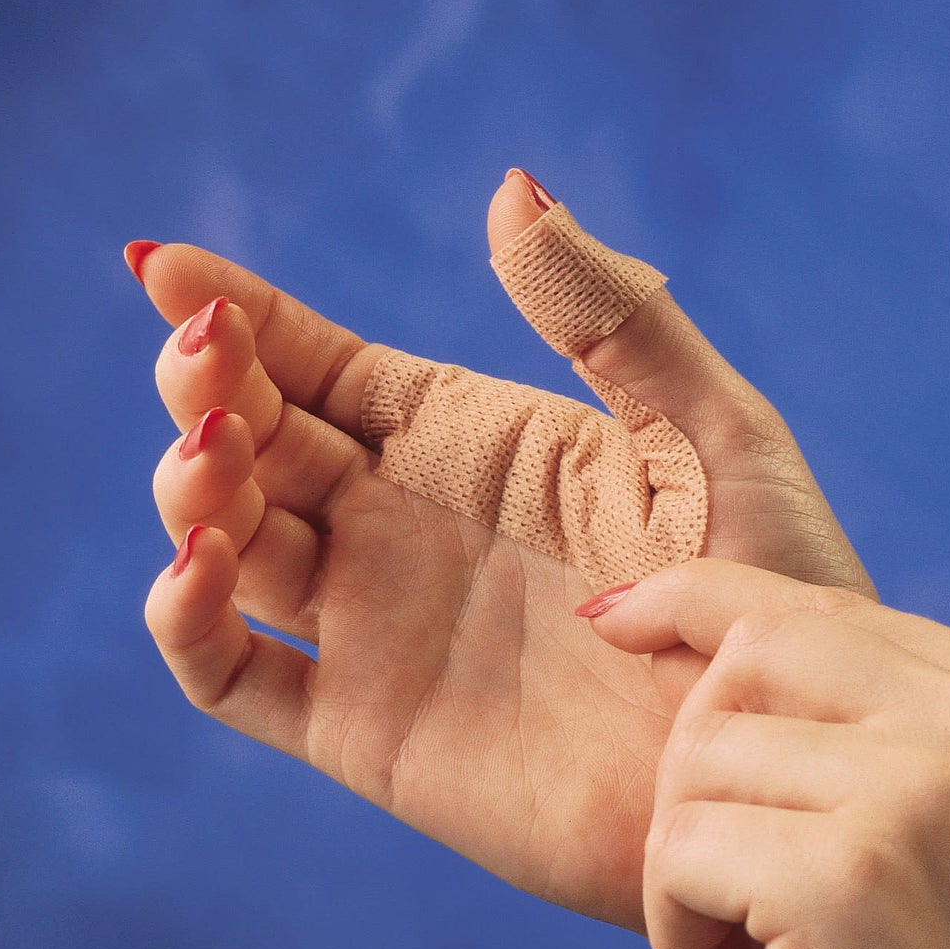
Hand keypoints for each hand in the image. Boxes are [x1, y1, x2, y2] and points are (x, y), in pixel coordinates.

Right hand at [137, 172, 869, 933]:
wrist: (779, 761)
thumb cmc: (773, 595)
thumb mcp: (710, 436)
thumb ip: (615, 318)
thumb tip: (511, 188)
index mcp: (474, 447)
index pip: (326, 367)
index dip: (243, 315)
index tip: (169, 265)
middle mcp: (407, 529)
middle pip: (258, 441)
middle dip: (205, 384)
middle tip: (206, 354)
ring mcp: (379, 630)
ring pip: (228, 543)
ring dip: (190, 487)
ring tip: (220, 445)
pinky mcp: (367, 731)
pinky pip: (234, 676)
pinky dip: (186, 622)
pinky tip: (206, 563)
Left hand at [587, 558, 949, 948]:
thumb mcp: (943, 846)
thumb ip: (861, 731)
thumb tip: (688, 636)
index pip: (822, 604)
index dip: (698, 601)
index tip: (611, 617)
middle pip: (753, 649)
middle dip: (694, 766)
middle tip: (718, 892)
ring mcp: (935, 789)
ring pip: (701, 754)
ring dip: (681, 871)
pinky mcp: (856, 875)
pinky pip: (677, 847)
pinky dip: (674, 930)